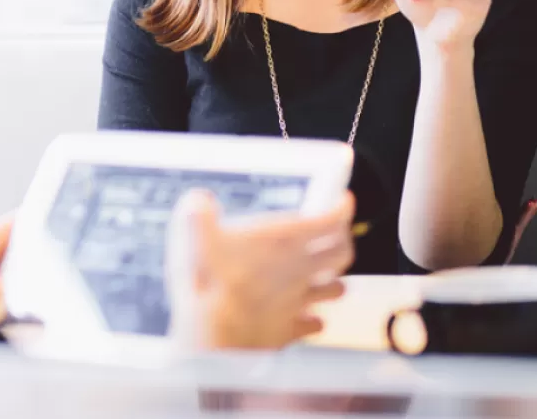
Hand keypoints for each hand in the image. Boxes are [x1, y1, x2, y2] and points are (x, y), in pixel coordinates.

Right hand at [166, 191, 354, 350]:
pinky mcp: (289, 329)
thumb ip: (198, 212)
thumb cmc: (209, 283)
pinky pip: (314, 324)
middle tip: (336, 235)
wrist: (212, 335)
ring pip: (335, 289)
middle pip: (342, 253)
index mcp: (282, 240)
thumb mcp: (194, 232)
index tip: (341, 201)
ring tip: (328, 276)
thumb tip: (199, 201)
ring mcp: (297, 301)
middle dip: (343, 240)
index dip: (341, 207)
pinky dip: (314, 319)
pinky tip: (307, 316)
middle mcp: (298, 268)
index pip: (331, 220)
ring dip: (334, 281)